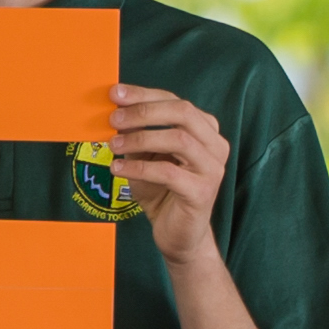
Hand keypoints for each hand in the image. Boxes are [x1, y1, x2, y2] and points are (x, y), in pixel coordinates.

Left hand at [110, 82, 231, 264]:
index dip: (144, 94)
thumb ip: (136, 134)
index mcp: (205, 131)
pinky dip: (139, 168)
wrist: (178, 235)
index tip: (114, 93)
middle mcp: (215, 145)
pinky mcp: (202, 192)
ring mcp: (212, 169)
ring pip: (178, 139)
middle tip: (113, 118)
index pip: (175, 101)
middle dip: (144, 112)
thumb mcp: (145, 157)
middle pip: (183, 112)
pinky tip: (118, 169)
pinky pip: (168, 172)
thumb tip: (114, 110)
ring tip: (113, 145)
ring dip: (140, 139)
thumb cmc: (162, 192)